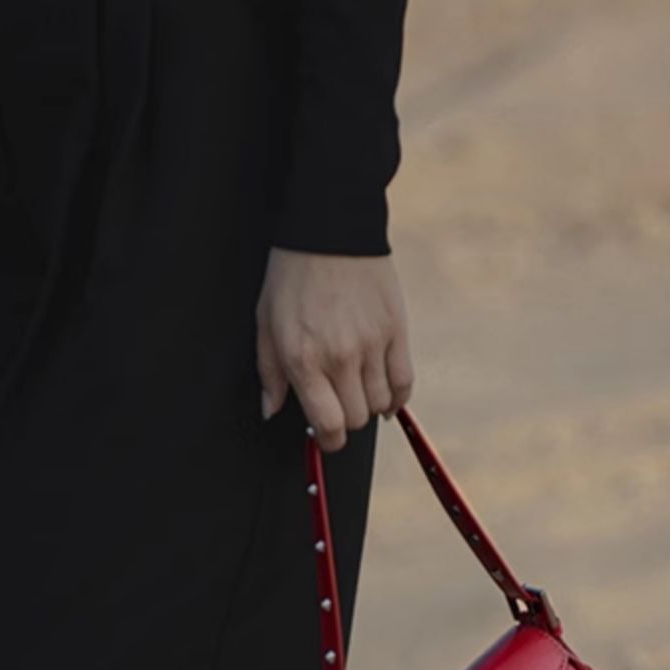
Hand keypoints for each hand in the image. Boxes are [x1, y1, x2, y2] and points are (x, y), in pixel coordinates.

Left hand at [255, 247, 414, 452]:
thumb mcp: (265, 322)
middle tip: (337, 407)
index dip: (328, 440)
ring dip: (369, 406)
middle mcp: (340, 357)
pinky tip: (387, 396)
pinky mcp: (395, 330)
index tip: (326, 437)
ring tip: (357, 391)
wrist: (329, 229)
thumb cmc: (292, 274)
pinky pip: (404, 381)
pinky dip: (397, 397)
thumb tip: (271, 409)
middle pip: (356, 419)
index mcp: (304, 359)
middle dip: (346, 422)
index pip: (328, 424)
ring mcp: (372, 345)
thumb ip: (269, 373)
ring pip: (380, 403)